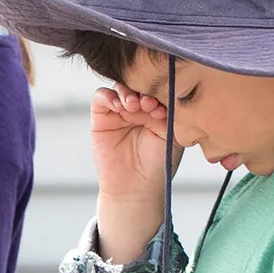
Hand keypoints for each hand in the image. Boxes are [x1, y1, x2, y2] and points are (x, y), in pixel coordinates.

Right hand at [89, 84, 177, 261]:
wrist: (136, 189)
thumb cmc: (158, 165)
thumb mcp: (172, 135)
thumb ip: (171, 112)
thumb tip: (168, 88)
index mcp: (158, 108)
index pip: (158, 86)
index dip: (159, 89)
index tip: (162, 104)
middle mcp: (139, 107)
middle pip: (138, 83)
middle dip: (143, 89)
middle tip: (148, 104)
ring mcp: (119, 112)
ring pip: (120, 87)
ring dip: (127, 92)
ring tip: (134, 106)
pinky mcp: (101, 118)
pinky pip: (101, 97)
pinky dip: (108, 96)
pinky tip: (118, 106)